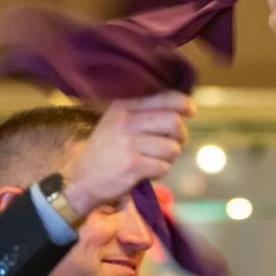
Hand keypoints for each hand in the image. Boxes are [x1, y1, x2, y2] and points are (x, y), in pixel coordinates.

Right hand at [61, 92, 194, 214]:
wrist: (84, 178)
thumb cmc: (109, 150)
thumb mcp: (119, 123)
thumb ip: (145, 114)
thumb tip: (184, 110)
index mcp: (124, 107)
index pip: (164, 98)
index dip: (184, 104)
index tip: (192, 111)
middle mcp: (125, 121)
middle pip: (174, 123)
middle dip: (180, 137)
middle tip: (172, 145)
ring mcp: (128, 143)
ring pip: (172, 149)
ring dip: (169, 159)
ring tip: (153, 161)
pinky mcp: (132, 165)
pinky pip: (164, 167)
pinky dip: (160, 172)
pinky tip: (146, 172)